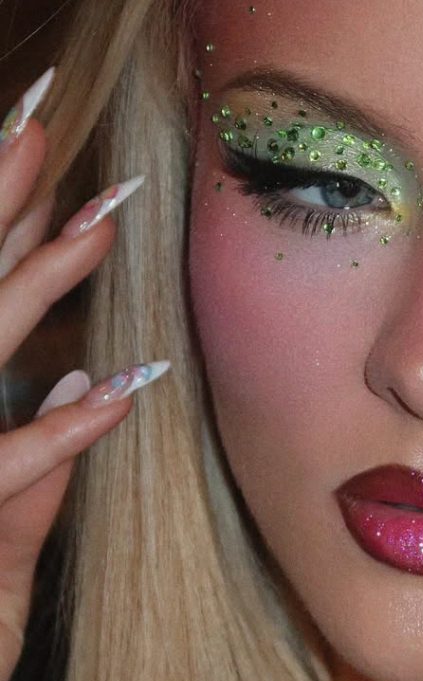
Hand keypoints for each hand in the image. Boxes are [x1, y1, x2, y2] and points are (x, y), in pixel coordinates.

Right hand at [0, 68, 167, 680]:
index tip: (53, 164)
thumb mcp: (1, 521)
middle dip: (1, 205)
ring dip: (35, 279)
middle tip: (45, 123)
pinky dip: (56, 432)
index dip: (9, 228)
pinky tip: (118, 386)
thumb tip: (77, 376)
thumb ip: (35, 459)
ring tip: (100, 216)